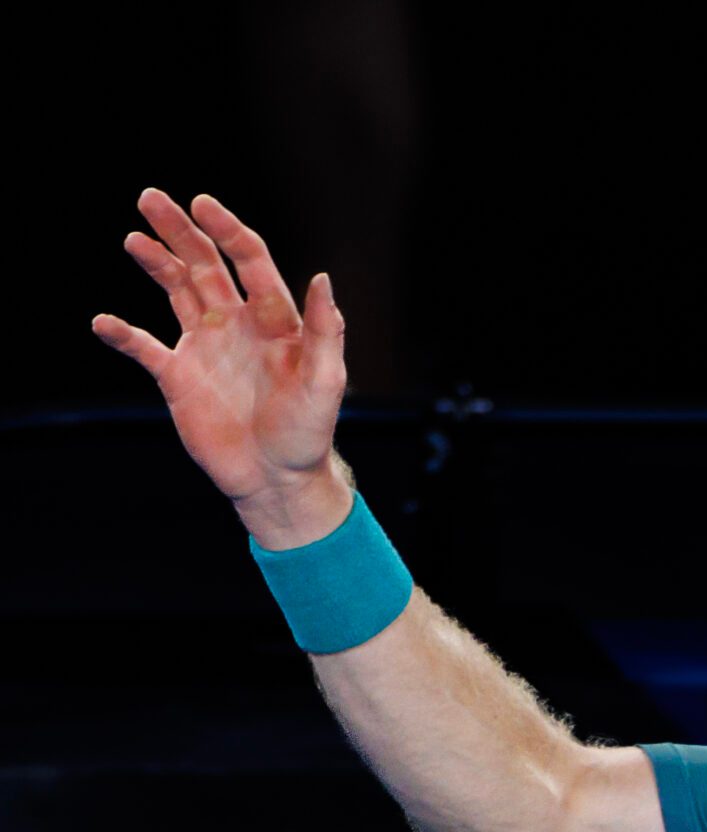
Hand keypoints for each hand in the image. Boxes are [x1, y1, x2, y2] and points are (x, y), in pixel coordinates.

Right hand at [90, 190, 349, 510]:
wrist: (277, 479)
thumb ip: (324, 332)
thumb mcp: (325, 383)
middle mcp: (237, 325)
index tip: (203, 205)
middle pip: (205, 266)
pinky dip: (122, 334)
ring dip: (155, 263)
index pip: (249, 262)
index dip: (227, 231)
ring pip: (176, 291)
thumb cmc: (308, 433)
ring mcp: (206, 347)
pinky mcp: (179, 376)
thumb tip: (323, 278)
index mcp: (274, 320)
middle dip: (180, 231)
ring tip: (134, 238)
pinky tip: (103, 322)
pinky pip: (143, 348)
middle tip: (151, 198)